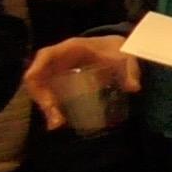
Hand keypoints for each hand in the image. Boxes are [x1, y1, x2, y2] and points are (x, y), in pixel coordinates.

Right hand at [23, 34, 140, 129]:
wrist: (115, 48)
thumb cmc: (115, 49)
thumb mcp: (125, 56)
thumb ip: (130, 70)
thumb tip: (134, 88)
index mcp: (69, 48)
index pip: (45, 56)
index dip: (37, 70)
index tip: (39, 87)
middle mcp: (56, 60)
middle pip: (37, 77)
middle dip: (42, 98)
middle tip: (56, 119)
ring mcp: (55, 71)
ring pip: (40, 89)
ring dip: (45, 107)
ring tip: (58, 124)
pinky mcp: (59, 82)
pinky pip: (48, 94)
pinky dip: (51, 108)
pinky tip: (61, 121)